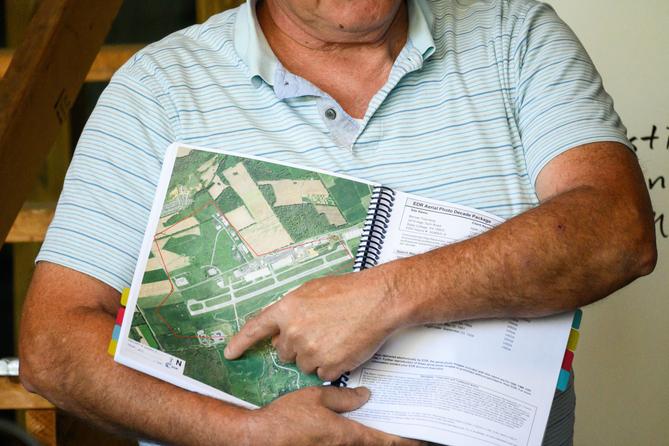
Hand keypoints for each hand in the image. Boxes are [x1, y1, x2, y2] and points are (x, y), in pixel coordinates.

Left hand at [224, 267, 402, 380]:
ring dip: (316, 356)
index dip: (240, 342)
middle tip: (320, 331)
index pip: (255, 329)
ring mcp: (310, 351)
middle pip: (284, 351)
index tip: (230, 353)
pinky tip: (344, 347)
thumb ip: (292, 310)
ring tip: (336, 336)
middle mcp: (294, 332)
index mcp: (287, 310)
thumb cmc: (349, 291)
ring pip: (304, 364)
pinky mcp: (328, 365)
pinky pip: (322, 373)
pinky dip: (332, 365)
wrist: (377, 300)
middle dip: (298, 345)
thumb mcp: (311, 291)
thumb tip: (282, 328)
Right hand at [246, 386, 420, 445]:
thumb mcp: (317, 397)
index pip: (385, 441)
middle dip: (389, 438)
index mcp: (347, 436)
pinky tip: (350, 424)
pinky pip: (343, 444)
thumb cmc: (286, 417)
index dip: (405, 440)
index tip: (422, 439)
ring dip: (370, 437)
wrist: (258, 437)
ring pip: (359, 445)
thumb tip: (366, 396)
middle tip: (404, 428)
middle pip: (373, 445)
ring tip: (379, 423)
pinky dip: (353, 437)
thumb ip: (344, 398)